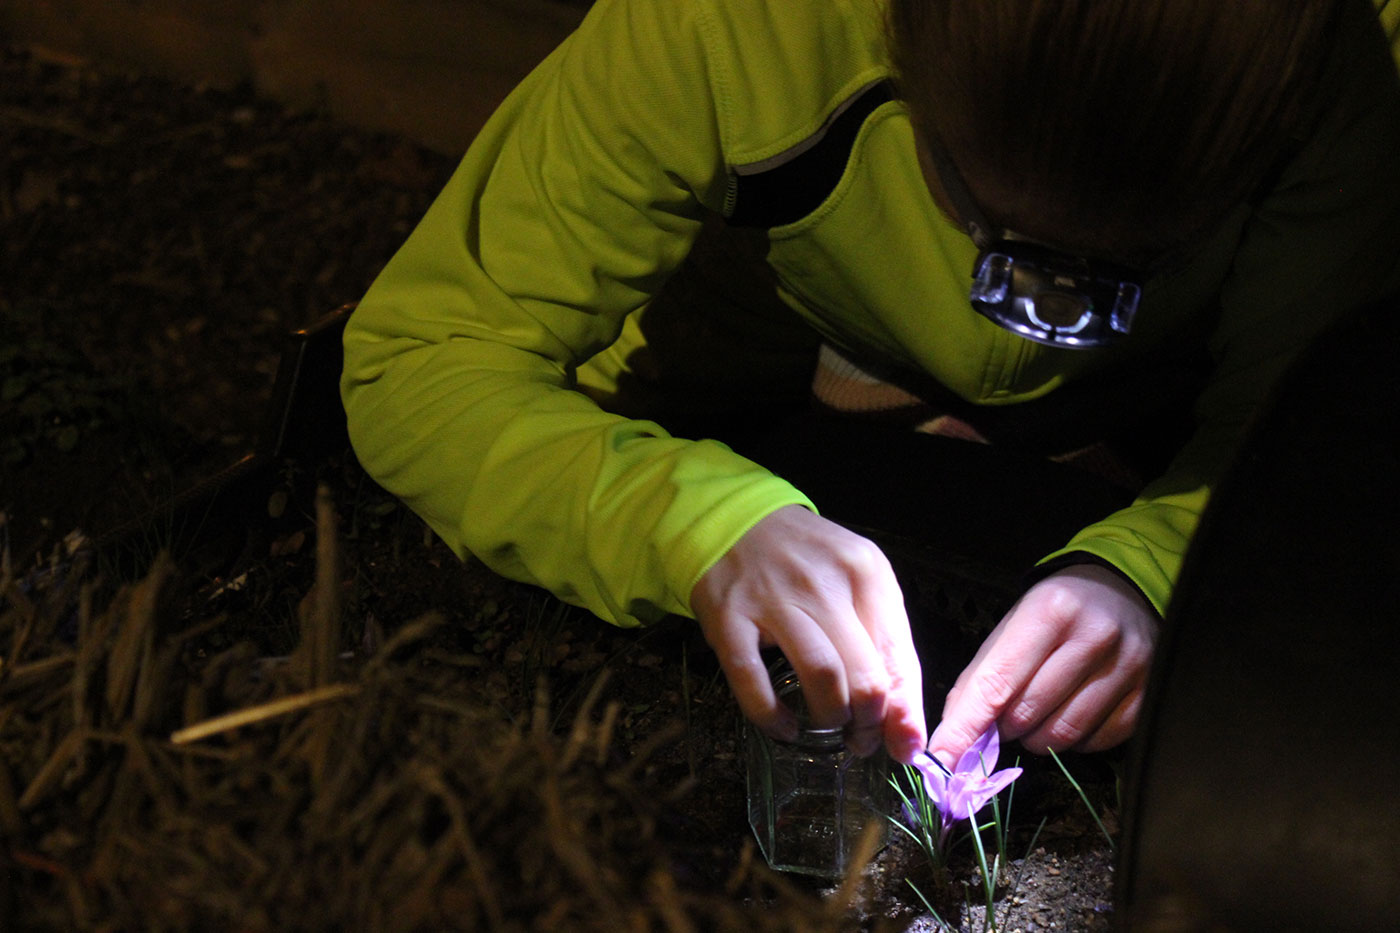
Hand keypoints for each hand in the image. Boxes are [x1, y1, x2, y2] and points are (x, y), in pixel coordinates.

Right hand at [690, 505, 926, 762]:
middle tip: (861, 738)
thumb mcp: (857, 584)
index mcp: (866, 573)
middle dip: (869, 725)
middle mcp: (823, 584)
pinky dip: (772, 718)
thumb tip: (906, 731)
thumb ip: (886, 647)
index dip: (904, 715)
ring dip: (831, 719)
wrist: (735, 520)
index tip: (901, 745)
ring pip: (822, 678)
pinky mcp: (729, 618)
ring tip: (829, 727)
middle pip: (866, 677)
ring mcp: (773, 600)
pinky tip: (784, 728)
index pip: (900, 659)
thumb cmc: (806, 562)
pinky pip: (754, 683)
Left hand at [928, 564, 1157, 763]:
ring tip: (1037, 715)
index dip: (965, 726)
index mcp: (1050, 611)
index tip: (941, 758)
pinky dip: (1075, 741)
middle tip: (1005, 716)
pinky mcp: (1148, 693)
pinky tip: (1070, 715)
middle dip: (1005, 726)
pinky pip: (1098, 742)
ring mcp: (1128, 666)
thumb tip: (954, 734)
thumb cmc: (1058, 612)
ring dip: (1037, 737)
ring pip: (1063, 734)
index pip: (997, 683)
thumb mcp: (1014, 625)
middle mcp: (1094, 636)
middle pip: (1028, 713)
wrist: (1123, 592)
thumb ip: (982, 676)